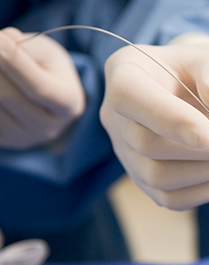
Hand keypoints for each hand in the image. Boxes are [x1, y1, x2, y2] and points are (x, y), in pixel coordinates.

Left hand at [0, 27, 84, 148]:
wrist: (50, 100)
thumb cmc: (49, 70)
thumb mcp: (47, 52)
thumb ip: (26, 46)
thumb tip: (0, 45)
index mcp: (68, 105)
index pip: (38, 87)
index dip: (14, 62)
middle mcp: (49, 128)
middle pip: (7, 96)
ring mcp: (26, 138)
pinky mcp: (5, 141)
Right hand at [100, 40, 208, 209]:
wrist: (203, 97)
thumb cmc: (207, 74)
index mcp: (126, 72)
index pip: (129, 96)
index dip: (168, 118)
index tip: (208, 133)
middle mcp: (116, 116)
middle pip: (150, 145)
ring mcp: (128, 153)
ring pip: (161, 178)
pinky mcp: (146, 181)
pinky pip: (173, 199)